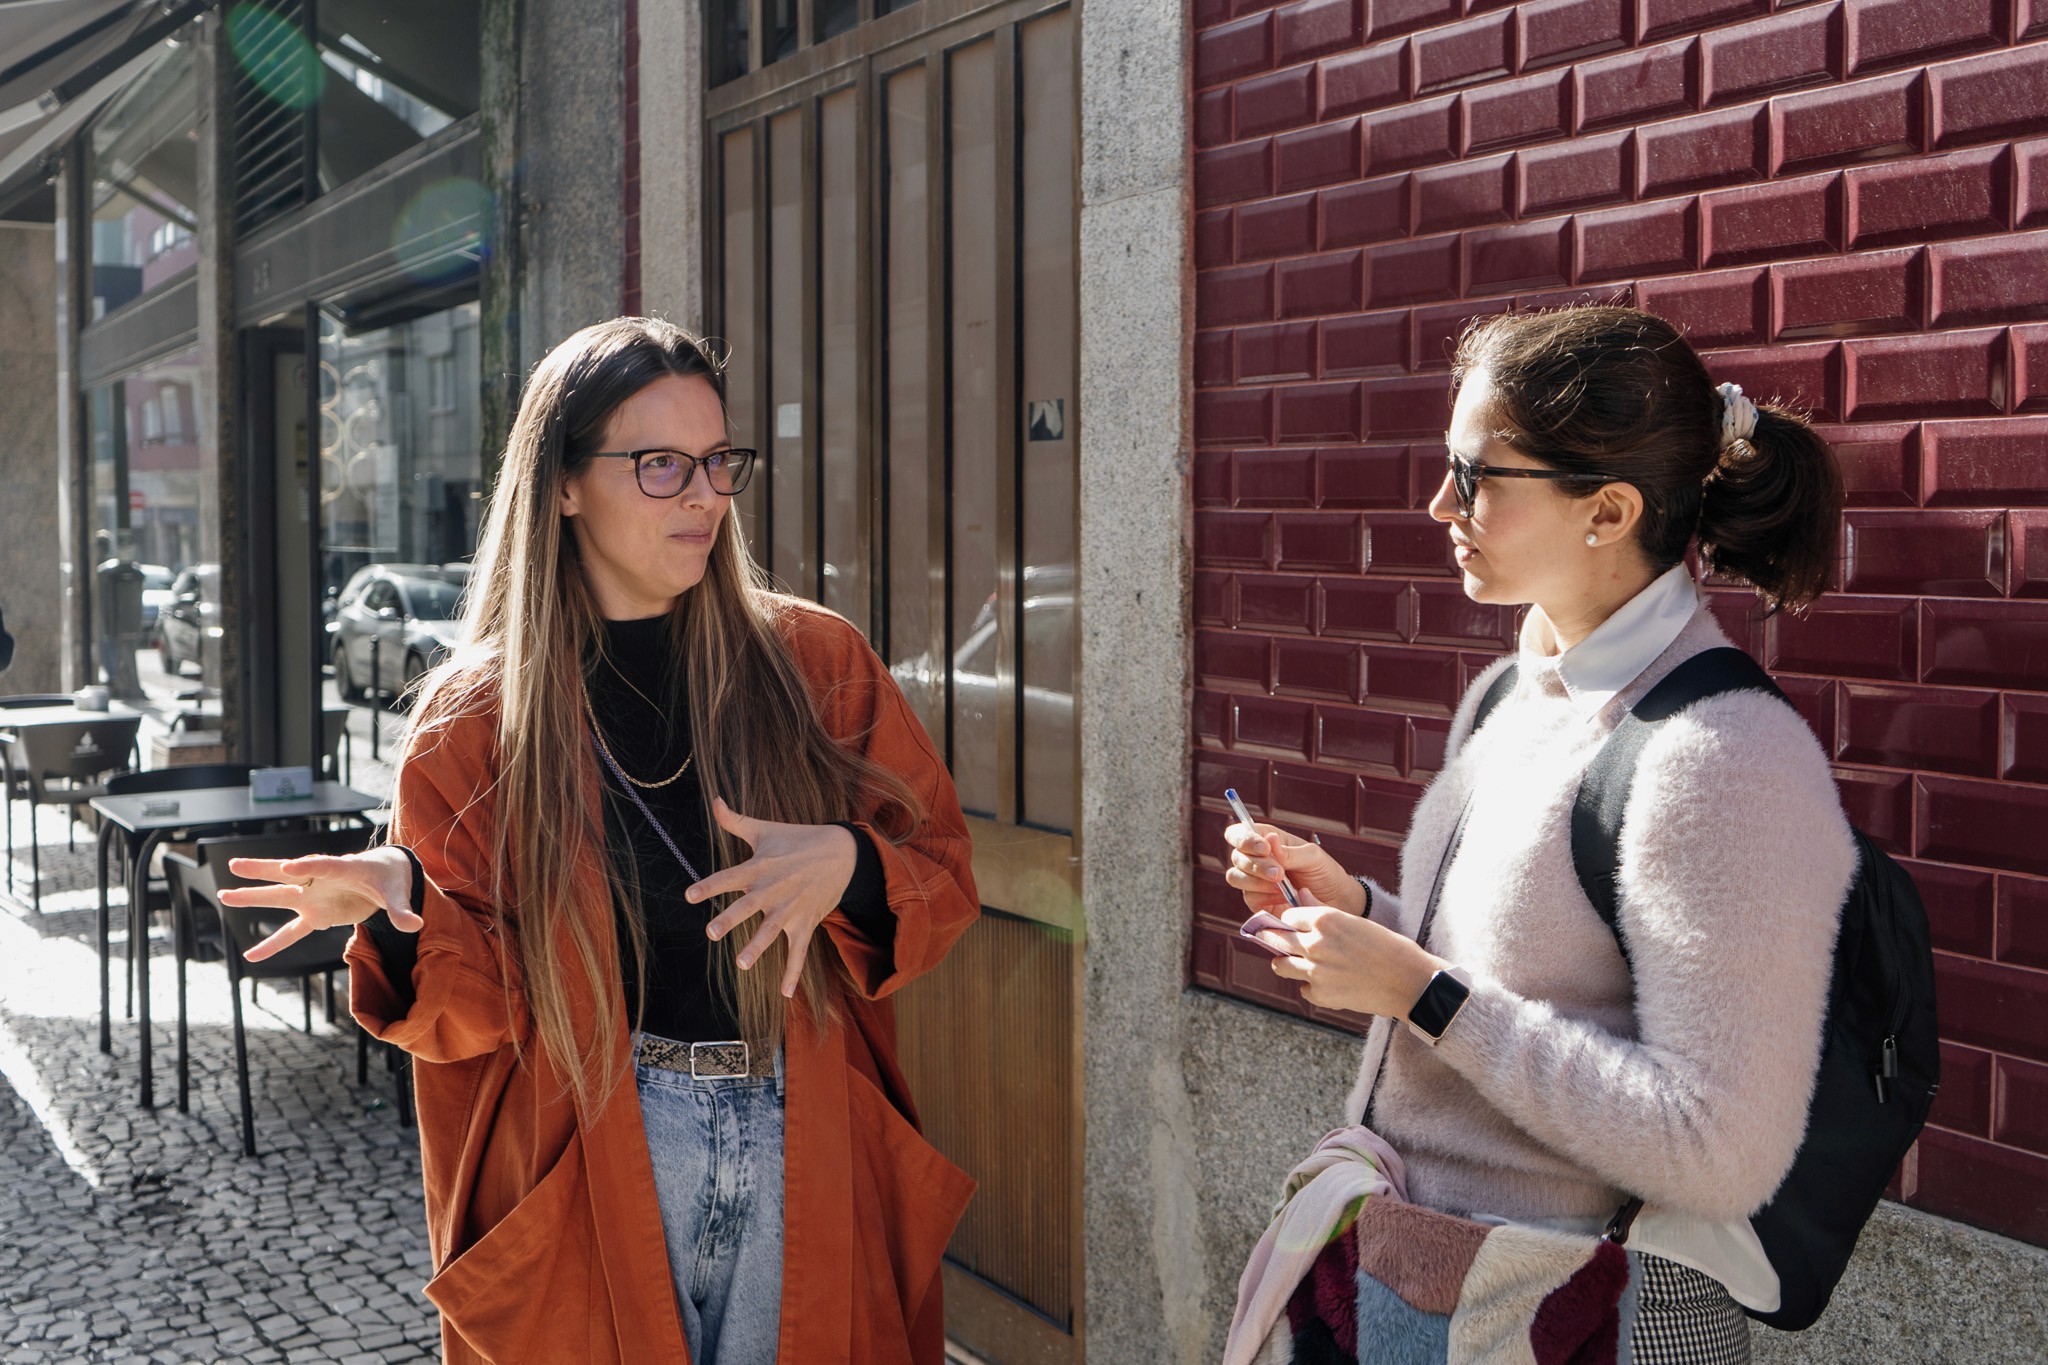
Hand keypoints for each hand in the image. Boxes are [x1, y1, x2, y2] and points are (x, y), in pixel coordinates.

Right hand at [219, 846, 420, 961]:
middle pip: (289, 874)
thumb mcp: (399, 893)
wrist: (386, 878)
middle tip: (234, 866)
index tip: (289, 866)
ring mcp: (314, 898)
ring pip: (280, 896)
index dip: (308, 866)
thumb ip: (402, 910)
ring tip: (223, 894)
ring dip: (254, 896)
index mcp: (344, 868)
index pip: (324, 865)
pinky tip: (250, 957)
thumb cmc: (391, 879)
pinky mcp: (316, 915)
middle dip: (263, 870)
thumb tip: (414, 925)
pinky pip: (291, 933)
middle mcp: (321, 881)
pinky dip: (273, 945)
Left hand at [685, 798, 858, 997]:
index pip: (729, 877)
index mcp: (759, 867)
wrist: (843, 853)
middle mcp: (773, 889)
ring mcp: (791, 908)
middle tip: (711, 931)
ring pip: (771, 931)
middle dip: (731, 919)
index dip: (709, 885)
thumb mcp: (765, 830)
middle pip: (748, 906)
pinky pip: (798, 951)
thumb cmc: (797, 840)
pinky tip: (785, 994)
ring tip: (741, 963)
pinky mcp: (806, 923)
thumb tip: (714, 799)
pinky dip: (793, 972)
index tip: (689, 895)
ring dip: (757, 947)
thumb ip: (734, 821)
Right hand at [1224, 821, 1366, 915]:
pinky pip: (1248, 897)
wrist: (1336, 902)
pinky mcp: (1257, 902)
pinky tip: (1283, 897)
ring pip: (1235, 876)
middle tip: (1280, 874)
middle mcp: (1256, 860)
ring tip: (1282, 885)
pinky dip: (1264, 896)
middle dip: (1256, 864)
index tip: (1264, 848)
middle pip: (1236, 856)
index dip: (1243, 838)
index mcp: (1266, 840)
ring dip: (1257, 880)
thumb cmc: (1324, 873)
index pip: (1238, 833)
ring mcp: (1254, 882)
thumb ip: (1288, 852)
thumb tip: (1269, 840)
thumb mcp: (1312, 857)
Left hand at [1255, 903, 1444, 1019]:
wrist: (1409, 981)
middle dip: (1278, 940)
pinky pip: (1303, 988)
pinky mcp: (1320, 995)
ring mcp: (1315, 971)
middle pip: (1276, 939)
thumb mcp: (1355, 921)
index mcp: (1325, 920)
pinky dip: (1311, 986)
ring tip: (1299, 964)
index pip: (1287, 916)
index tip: (1296, 927)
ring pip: (1280, 965)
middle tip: (1284, 943)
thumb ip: (1322, 910)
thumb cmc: (1387, 947)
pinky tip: (1328, 983)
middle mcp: (1315, 944)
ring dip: (1287, 963)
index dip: (1291, 922)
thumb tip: (1301, 894)